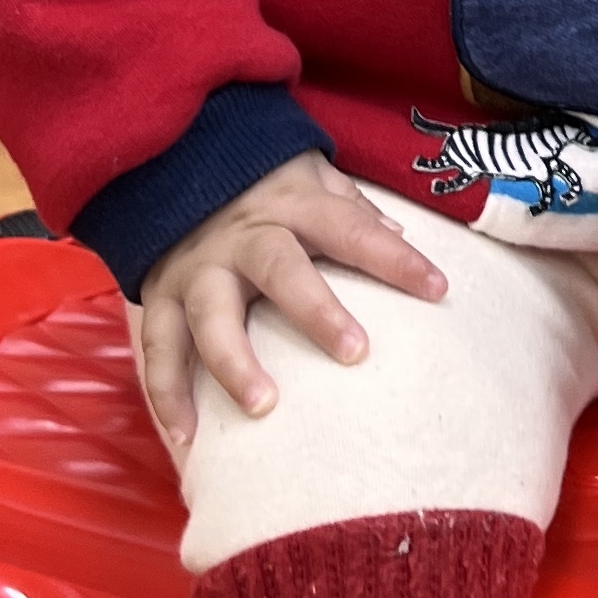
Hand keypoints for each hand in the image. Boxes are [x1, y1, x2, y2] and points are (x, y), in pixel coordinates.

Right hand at [135, 154, 446, 455]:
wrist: (168, 161)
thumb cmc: (262, 184)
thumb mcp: (309, 175)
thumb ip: (350, 207)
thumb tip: (398, 232)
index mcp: (290, 205)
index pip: (350, 228)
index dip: (394, 257)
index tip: (438, 289)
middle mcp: (241, 236)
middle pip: (279, 269)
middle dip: (316, 311)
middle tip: (355, 353)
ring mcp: (196, 268)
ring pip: (210, 316)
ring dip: (234, 362)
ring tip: (264, 406)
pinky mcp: (159, 295)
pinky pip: (159, 348)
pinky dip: (167, 393)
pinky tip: (186, 437)